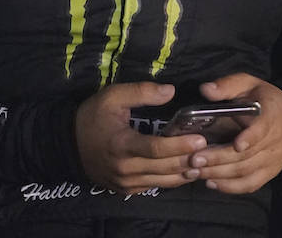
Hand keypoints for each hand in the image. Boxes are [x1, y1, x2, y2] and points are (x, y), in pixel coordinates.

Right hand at [75, 82, 207, 194]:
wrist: (68, 144)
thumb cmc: (92, 117)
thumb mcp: (112, 96)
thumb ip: (141, 92)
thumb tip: (171, 91)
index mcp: (121, 145)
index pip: (156, 148)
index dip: (180, 145)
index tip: (201, 138)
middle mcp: (125, 168)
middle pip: (164, 167)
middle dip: (189, 159)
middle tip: (212, 150)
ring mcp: (126, 183)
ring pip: (164, 181)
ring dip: (185, 172)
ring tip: (206, 161)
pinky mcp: (127, 190)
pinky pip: (155, 187)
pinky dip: (173, 179)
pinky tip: (186, 170)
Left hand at [184, 73, 281, 193]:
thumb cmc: (264, 99)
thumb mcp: (248, 83)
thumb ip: (228, 85)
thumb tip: (205, 89)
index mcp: (271, 117)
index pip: (262, 130)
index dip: (250, 138)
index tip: (236, 144)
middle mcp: (274, 142)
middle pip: (247, 156)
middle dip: (220, 159)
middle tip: (195, 159)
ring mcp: (272, 161)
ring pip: (246, 172)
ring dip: (220, 174)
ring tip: (196, 171)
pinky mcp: (268, 173)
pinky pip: (250, 184)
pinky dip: (231, 187)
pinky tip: (211, 183)